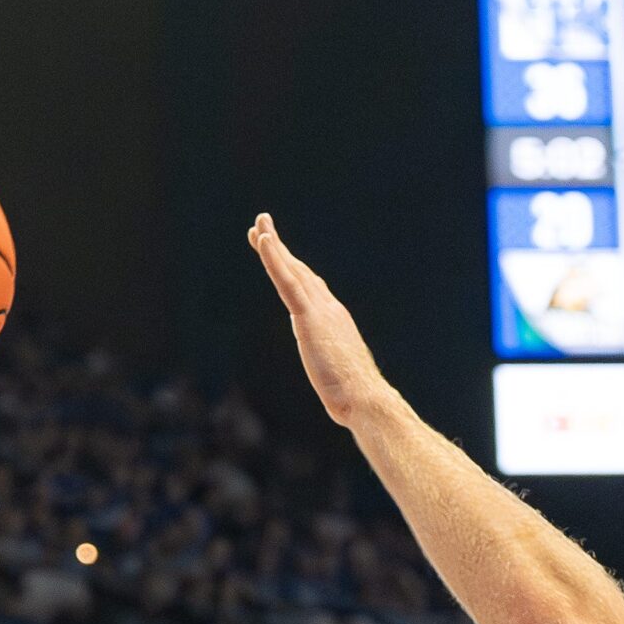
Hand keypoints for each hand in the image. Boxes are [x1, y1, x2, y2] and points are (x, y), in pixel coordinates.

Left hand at [248, 213, 393, 427]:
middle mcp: (329, 309)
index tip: (282, 257)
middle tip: (261, 230)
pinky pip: (286, 279)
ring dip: (274, 244)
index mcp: (335, 323)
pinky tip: (265, 239)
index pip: (311, 291)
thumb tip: (342, 397)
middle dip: (280, 252)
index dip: (295, 271)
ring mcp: (320, 310)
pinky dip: (274, 257)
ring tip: (258, 225)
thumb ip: (336, 377)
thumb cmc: (356, 399)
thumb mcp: (340, 383)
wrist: (365, 398)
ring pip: (292, 269)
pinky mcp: (308, 316)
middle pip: (300, 273)